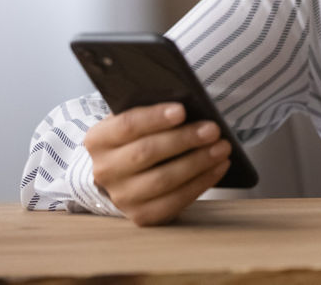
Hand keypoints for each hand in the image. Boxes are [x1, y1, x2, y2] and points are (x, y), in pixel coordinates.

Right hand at [82, 102, 231, 225]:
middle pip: (146, 152)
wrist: (126, 174)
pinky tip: (218, 168)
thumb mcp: (136, 120)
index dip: (155, 118)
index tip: (182, 110)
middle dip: (184, 140)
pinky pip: (174, 202)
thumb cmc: (138, 137)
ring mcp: (121, 197)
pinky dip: (201, 183)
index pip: (127, 125)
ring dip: (198, 162)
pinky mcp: (141, 216)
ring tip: (222, 148)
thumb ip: (152, 111)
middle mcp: (104, 171)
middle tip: (213, 129)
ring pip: (162, 180)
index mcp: (98, 139)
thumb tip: (188, 104)